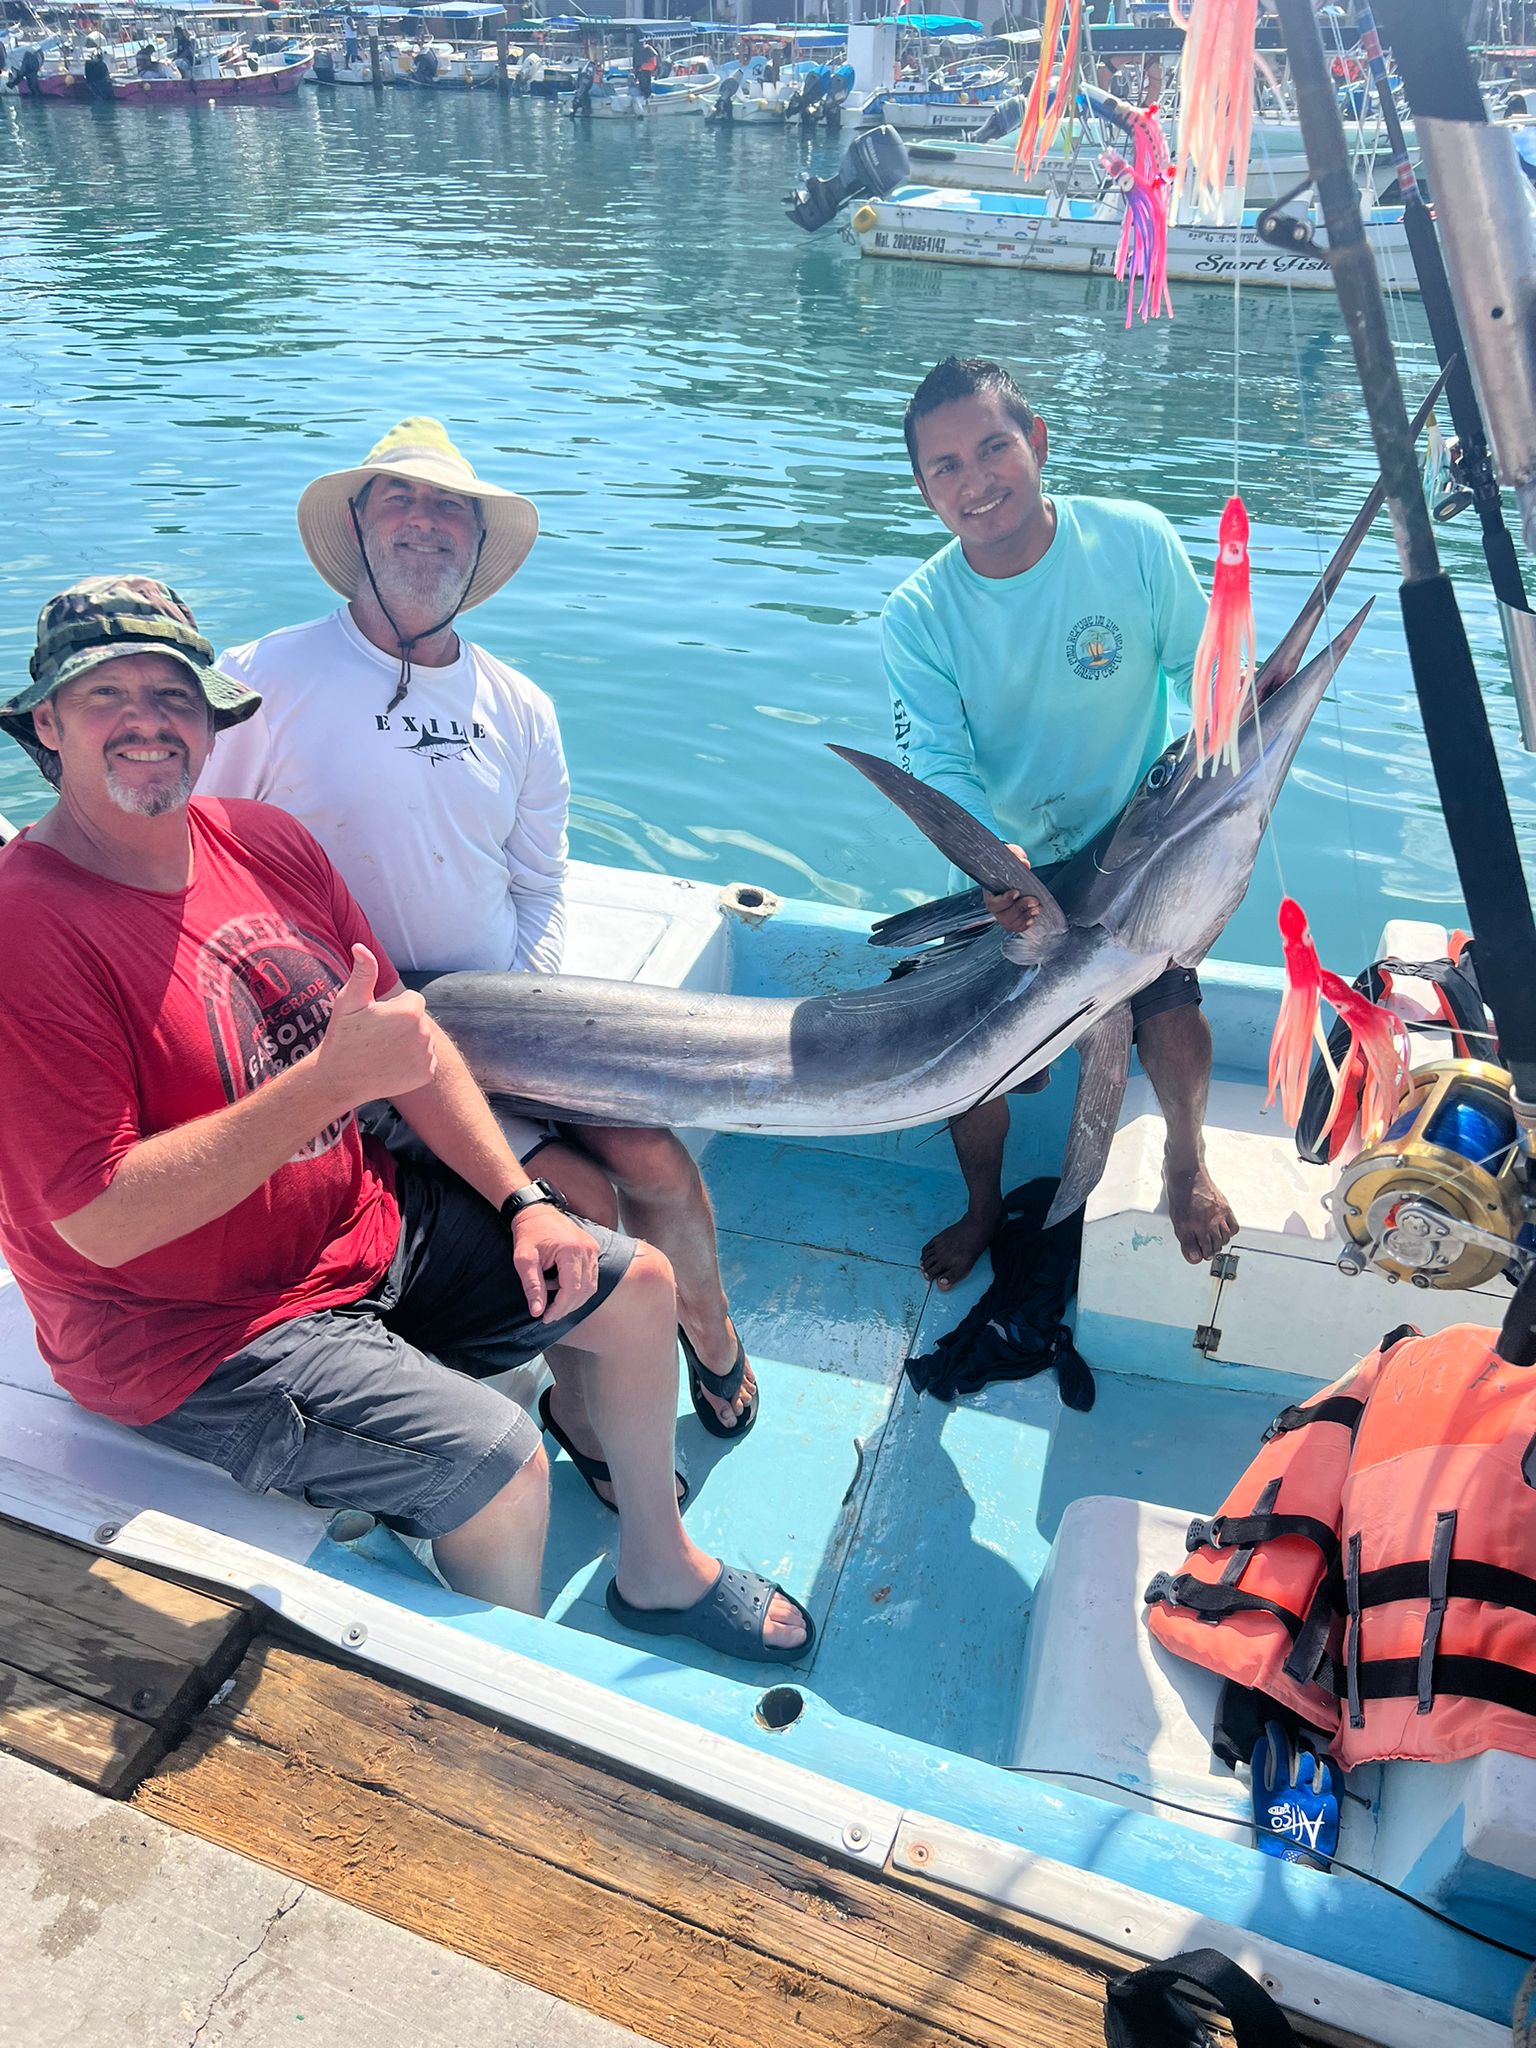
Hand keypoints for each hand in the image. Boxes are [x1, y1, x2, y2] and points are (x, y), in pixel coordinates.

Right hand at [314, 945, 436, 1109]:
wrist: (339, 1079)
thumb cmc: (342, 1036)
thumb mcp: (349, 1001)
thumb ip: (363, 972)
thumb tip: (360, 946)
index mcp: (410, 1011)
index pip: (413, 1000)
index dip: (393, 1008)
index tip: (375, 1020)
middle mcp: (424, 1033)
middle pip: (419, 1020)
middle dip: (402, 1025)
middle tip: (376, 1037)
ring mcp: (426, 1055)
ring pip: (422, 1040)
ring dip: (408, 1042)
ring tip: (382, 1051)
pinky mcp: (426, 1073)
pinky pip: (425, 1059)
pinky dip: (413, 1062)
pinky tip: (390, 1065)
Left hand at [511, 1204, 599, 1320]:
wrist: (536, 1211)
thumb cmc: (528, 1233)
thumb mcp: (524, 1260)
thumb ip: (533, 1286)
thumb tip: (537, 1311)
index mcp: (571, 1250)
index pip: (572, 1289)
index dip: (559, 1308)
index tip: (545, 1318)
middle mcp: (587, 1250)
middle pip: (584, 1290)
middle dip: (567, 1307)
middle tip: (549, 1314)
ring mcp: (593, 1248)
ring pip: (591, 1286)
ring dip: (574, 1299)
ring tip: (554, 1300)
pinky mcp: (593, 1249)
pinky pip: (591, 1276)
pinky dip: (579, 1288)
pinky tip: (561, 1288)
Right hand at [983, 844, 1042, 934]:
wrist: (1010, 869)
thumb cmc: (1008, 862)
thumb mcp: (1011, 855)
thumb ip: (1016, 858)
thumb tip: (1025, 864)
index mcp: (990, 891)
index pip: (993, 902)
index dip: (1004, 900)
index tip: (1017, 892)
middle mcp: (994, 905)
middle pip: (1002, 915)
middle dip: (1020, 908)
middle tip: (1035, 901)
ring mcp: (1001, 914)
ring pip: (1009, 923)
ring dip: (1025, 917)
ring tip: (1038, 908)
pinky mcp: (1010, 919)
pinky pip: (1015, 927)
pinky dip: (1024, 924)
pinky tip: (1033, 917)